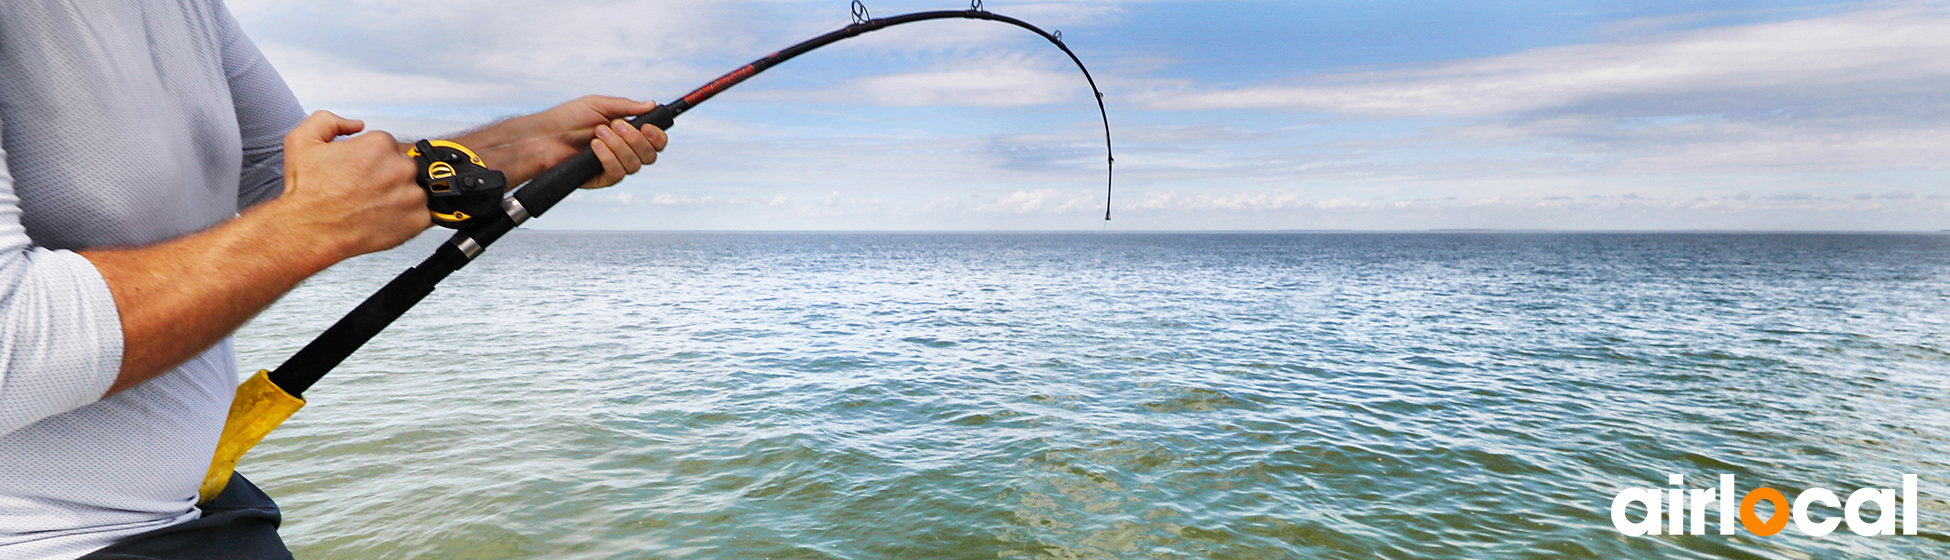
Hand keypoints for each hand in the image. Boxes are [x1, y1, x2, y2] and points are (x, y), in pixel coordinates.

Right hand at [274, 111, 426, 258]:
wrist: (310, 232)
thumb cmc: (308, 194)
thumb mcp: (303, 140)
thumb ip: (329, 121)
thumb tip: (355, 124)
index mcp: (379, 145)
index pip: (386, 145)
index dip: (370, 159)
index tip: (360, 171)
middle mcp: (400, 168)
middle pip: (403, 166)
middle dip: (386, 176)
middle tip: (364, 190)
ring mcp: (412, 195)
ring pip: (414, 189)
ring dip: (398, 196)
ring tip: (371, 206)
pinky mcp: (418, 220)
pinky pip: (421, 214)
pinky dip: (407, 218)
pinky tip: (383, 218)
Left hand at [453, 95, 668, 188]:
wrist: (544, 136)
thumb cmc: (567, 118)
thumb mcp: (598, 105)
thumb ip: (625, 106)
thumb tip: (650, 104)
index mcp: (626, 134)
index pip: (654, 141)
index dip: (656, 136)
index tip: (648, 127)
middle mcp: (623, 151)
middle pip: (650, 155)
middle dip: (636, 139)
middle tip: (616, 126)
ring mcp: (613, 166)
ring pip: (635, 164)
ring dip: (618, 146)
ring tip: (598, 133)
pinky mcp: (601, 179)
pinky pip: (617, 174)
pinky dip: (608, 158)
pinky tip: (594, 147)